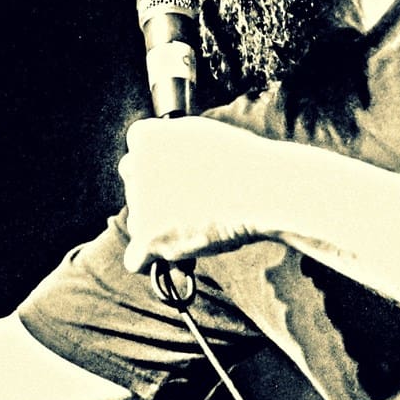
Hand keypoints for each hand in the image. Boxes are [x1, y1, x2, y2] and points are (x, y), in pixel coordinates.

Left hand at [119, 116, 288, 272]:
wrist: (265, 190)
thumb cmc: (242, 163)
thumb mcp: (200, 137)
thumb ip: (171, 147)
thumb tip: (159, 162)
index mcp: (145, 137)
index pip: (136, 149)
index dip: (157, 162)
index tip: (180, 171)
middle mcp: (135, 167)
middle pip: (135, 186)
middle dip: (156, 196)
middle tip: (193, 201)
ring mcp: (140, 203)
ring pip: (138, 222)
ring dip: (158, 228)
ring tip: (197, 225)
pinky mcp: (149, 238)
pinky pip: (135, 259)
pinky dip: (149, 262)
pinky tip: (166, 260)